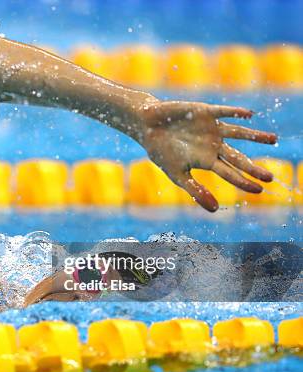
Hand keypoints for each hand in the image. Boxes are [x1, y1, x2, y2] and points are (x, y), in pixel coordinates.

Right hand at [133, 100, 276, 211]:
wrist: (147, 126)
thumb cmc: (160, 151)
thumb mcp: (177, 175)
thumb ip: (195, 190)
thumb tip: (215, 210)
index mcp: (206, 160)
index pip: (229, 173)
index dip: (244, 182)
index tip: (259, 190)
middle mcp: (213, 145)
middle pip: (238, 158)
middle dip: (253, 168)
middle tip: (271, 178)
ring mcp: (211, 129)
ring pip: (238, 133)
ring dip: (255, 137)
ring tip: (273, 140)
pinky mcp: (205, 112)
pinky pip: (224, 112)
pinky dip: (235, 113)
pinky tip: (249, 115)